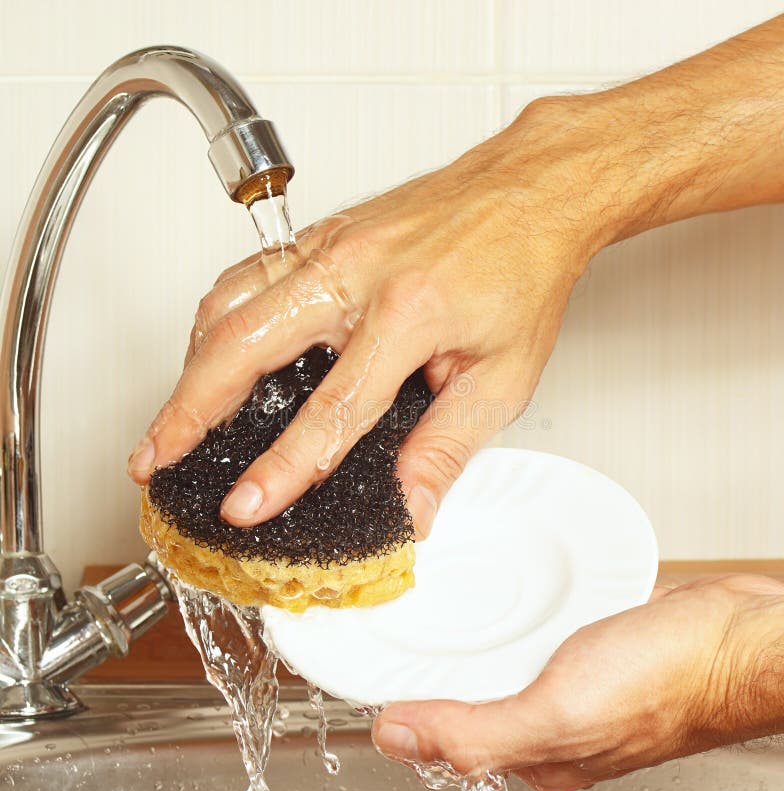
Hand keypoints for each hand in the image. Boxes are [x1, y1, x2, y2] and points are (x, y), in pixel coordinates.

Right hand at [128, 97, 613, 532]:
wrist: (530, 193)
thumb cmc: (522, 272)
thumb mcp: (502, 376)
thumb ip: (447, 446)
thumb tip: (411, 506)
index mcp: (409, 314)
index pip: (331, 410)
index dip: (282, 468)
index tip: (246, 506)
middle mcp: (358, 274)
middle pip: (244, 345)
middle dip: (187, 410)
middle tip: (155, 457)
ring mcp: (333, 248)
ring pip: (230, 303)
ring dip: (190, 364)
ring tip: (172, 416)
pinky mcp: (323, 235)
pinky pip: (247, 273)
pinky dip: (215, 318)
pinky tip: (208, 349)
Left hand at [371, 575, 783, 790]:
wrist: (736, 636)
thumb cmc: (668, 684)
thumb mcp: (558, 716)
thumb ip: (474, 733)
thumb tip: (396, 736)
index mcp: (536, 753)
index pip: (446, 735)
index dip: (404, 704)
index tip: (368, 670)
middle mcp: (549, 718)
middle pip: (469, 691)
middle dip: (430, 663)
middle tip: (392, 623)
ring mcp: (569, 675)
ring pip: (500, 655)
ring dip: (469, 631)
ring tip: (429, 601)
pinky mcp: (588, 638)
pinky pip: (533, 625)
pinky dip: (510, 610)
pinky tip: (498, 589)